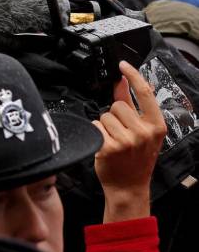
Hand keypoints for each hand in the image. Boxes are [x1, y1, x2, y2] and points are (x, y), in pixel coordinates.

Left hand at [93, 61, 166, 222]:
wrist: (128, 186)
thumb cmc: (136, 157)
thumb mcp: (143, 131)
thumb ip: (132, 104)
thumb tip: (122, 80)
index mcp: (156, 126)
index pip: (144, 93)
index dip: (133, 75)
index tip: (123, 64)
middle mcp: (143, 132)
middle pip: (117, 106)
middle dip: (115, 116)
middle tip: (120, 133)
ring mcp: (126, 141)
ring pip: (104, 116)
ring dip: (104, 126)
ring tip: (113, 141)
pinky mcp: (108, 147)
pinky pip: (95, 127)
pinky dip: (96, 134)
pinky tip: (104, 146)